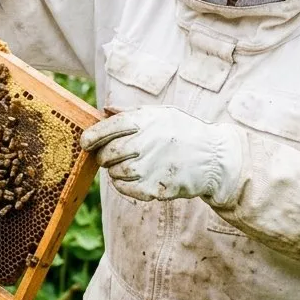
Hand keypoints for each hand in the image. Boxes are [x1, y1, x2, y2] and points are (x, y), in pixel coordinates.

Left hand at [80, 106, 243, 203]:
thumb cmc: (183, 132)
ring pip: (115, 173)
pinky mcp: (155, 187)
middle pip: (107, 154)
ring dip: (115, 172)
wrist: (214, 158)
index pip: (106, 129)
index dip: (90, 137)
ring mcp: (150, 166)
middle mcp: (145, 142)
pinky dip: (123, 185)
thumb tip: (104, 110)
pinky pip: (126, 189)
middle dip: (104, 157)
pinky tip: (133, 178)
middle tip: (108, 157)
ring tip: (126, 167)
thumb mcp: (160, 114)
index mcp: (144, 121)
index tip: (86, 143)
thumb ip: (130, 113)